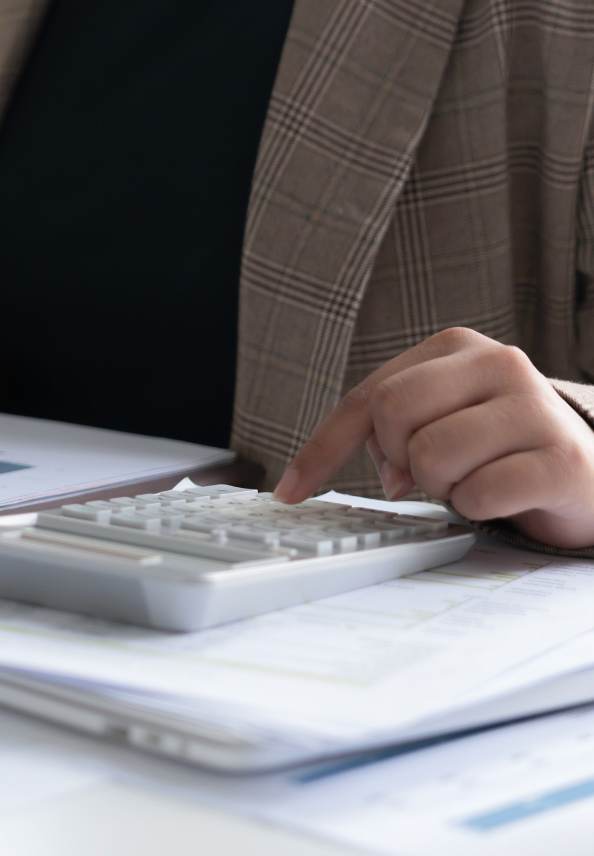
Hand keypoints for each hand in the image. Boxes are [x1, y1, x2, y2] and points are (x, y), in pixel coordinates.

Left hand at [275, 327, 593, 546]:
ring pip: (431, 457)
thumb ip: (387, 431)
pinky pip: (479, 494)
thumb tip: (365, 472)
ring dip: (444, 486)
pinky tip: (506, 496)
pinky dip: (479, 507)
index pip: (367, 398)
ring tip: (477, 478)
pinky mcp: (563, 458)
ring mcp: (535, 407)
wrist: (592, 473)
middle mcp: (500, 362)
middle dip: (399, 459)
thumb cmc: (501, 447)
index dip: (323, 449)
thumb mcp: (439, 421)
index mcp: (457, 348)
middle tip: (434, 471)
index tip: (291, 490)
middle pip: (393, 414)